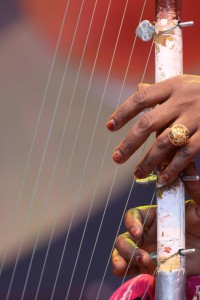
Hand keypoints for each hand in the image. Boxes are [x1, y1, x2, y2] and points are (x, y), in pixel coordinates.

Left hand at [107, 75, 199, 183]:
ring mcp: (196, 117)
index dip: (122, 113)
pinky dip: (172, 167)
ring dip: (148, 161)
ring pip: (164, 143)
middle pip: (147, 123)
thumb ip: (160, 91)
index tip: (109, 127)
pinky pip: (186, 153)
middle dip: (129, 144)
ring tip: (137, 174)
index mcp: (173, 85)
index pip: (141, 99)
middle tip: (117, 158)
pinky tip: (162, 177)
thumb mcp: (184, 83)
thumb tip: (138, 89)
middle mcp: (182, 100)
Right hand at [112, 162, 199, 276]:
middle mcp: (148, 233)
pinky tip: (123, 271)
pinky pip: (126, 266)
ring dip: (124, 256)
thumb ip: (194, 186)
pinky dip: (120, 267)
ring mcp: (146, 250)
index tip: (139, 233)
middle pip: (126, 234)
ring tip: (142, 264)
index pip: (135, 216)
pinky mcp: (148, 268)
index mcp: (157, 218)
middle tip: (140, 255)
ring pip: (122, 249)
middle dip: (127, 244)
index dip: (132, 223)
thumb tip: (186, 161)